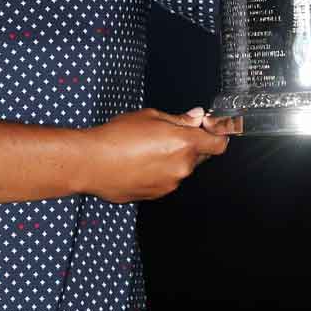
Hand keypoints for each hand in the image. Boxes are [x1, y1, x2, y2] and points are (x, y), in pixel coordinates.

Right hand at [80, 106, 231, 202]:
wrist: (92, 163)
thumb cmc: (115, 137)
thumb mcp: (148, 116)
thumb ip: (178, 119)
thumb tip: (196, 117)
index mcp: (184, 143)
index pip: (219, 143)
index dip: (217, 134)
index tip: (209, 128)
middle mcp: (182, 166)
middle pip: (200, 156)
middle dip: (189, 145)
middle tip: (165, 135)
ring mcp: (171, 183)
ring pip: (181, 169)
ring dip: (171, 160)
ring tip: (144, 150)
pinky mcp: (158, 194)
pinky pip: (166, 180)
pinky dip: (158, 172)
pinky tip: (138, 163)